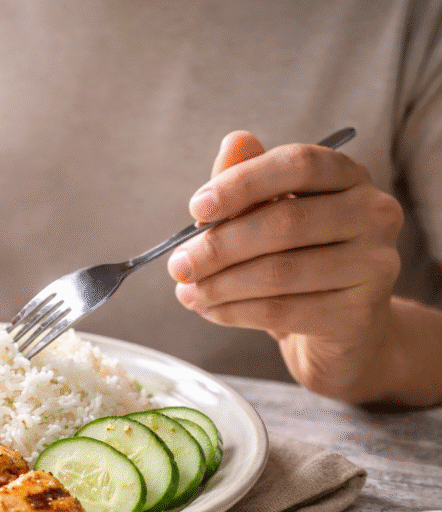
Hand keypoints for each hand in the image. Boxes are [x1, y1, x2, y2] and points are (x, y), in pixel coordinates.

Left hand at [167, 131, 404, 401]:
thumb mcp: (265, 215)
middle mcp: (373, 213)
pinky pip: (283, 310)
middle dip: (219, 246)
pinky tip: (210, 310)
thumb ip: (246, 183)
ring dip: (220, 284)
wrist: (340, 328)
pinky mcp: (359, 313)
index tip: (195, 208)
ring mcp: (374, 264)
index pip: (298, 164)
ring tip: (188, 292)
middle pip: (285, 221)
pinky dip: (235, 312)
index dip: (242, 183)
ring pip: (279, 271)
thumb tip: (234, 141)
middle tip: (178, 266)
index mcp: (348, 176)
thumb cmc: (296, 259)